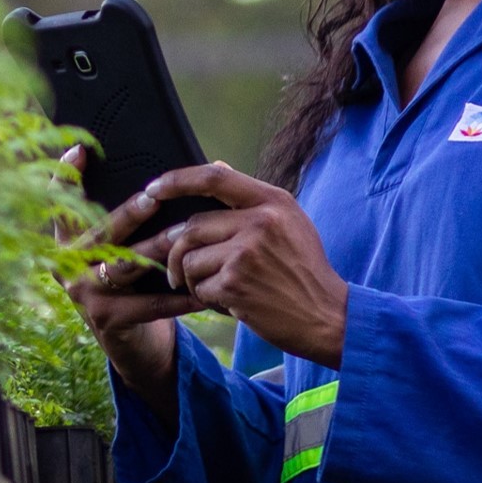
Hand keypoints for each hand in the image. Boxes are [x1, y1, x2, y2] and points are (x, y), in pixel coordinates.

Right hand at [60, 147, 200, 420]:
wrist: (130, 341)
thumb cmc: (133, 279)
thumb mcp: (122, 246)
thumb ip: (136, 213)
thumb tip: (195, 167)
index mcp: (66, 240)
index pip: (57, 202)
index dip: (65, 176)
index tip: (81, 150)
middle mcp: (66, 265)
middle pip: (98, 233)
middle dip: (126, 215)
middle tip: (151, 199)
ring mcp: (83, 293)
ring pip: (124, 265)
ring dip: (156, 251)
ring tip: (184, 238)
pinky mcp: (107, 318)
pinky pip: (150, 304)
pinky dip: (178, 296)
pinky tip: (202, 288)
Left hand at [147, 162, 348, 367]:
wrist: (328, 317)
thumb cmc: (304, 270)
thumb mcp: (290, 222)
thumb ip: (251, 198)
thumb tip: (216, 165)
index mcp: (273, 202)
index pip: (213, 178)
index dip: (176, 180)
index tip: (153, 188)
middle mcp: (259, 222)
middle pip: (192, 226)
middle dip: (178, 251)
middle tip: (178, 270)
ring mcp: (246, 253)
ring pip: (190, 259)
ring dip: (193, 279)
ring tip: (216, 288)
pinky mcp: (235, 284)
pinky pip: (199, 287)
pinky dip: (206, 298)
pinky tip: (229, 303)